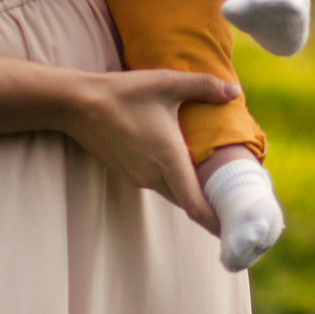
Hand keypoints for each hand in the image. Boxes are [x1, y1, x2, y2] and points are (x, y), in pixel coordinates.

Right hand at [59, 68, 236, 230]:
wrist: (78, 105)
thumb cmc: (125, 94)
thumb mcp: (168, 83)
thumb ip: (205, 86)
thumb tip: (234, 93)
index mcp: (169, 162)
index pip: (196, 206)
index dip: (216, 222)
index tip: (236, 230)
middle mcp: (153, 177)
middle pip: (188, 203)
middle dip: (211, 210)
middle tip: (235, 209)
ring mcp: (138, 178)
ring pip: (173, 193)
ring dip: (192, 195)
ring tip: (215, 189)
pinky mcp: (127, 172)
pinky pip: (158, 184)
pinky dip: (175, 184)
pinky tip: (183, 168)